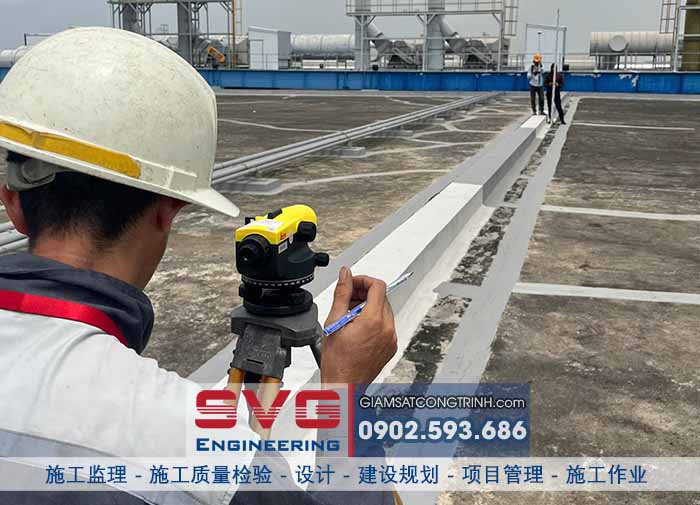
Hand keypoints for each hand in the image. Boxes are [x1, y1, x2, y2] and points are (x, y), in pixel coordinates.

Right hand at [321, 267, 397, 384]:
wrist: (344, 385)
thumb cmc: (338, 361)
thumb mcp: (334, 321)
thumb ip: (342, 293)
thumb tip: (346, 275)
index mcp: (374, 320)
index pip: (378, 286)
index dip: (364, 280)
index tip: (353, 283)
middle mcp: (387, 329)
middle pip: (381, 298)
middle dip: (364, 294)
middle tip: (347, 299)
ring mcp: (391, 338)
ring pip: (384, 311)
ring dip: (368, 307)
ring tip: (349, 316)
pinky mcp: (391, 346)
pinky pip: (386, 325)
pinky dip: (373, 321)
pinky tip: (357, 328)